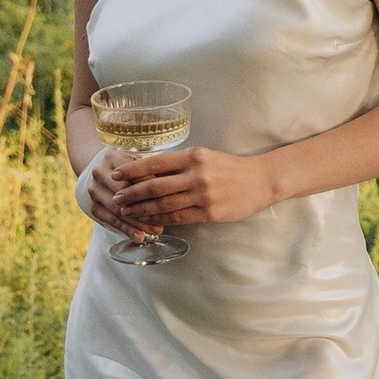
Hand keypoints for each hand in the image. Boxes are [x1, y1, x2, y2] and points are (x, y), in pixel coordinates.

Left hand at [93, 143, 282, 234]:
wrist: (262, 180)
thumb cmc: (231, 168)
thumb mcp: (206, 157)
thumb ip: (181, 164)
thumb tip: (150, 171)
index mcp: (194, 156)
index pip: (156, 163)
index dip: (133, 169)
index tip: (117, 174)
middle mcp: (197, 174)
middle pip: (155, 185)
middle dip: (132, 193)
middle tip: (116, 198)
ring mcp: (203, 195)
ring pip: (164, 203)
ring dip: (142, 209)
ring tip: (127, 212)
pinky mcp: (210, 213)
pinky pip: (179, 217)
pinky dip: (161, 220)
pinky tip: (149, 221)